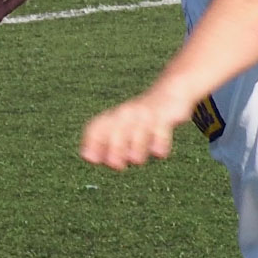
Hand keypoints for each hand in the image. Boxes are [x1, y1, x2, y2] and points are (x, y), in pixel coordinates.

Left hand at [79, 87, 194, 170]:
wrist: (171, 92)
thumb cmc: (143, 119)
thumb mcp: (123, 127)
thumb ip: (104, 142)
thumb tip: (87, 156)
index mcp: (114, 117)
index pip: (96, 127)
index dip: (92, 143)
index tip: (92, 160)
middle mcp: (128, 114)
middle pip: (116, 129)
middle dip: (114, 148)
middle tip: (116, 165)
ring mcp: (146, 114)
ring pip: (138, 131)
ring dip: (136, 148)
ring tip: (136, 160)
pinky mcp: (166, 115)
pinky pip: (161, 130)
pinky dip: (160, 143)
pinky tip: (158, 153)